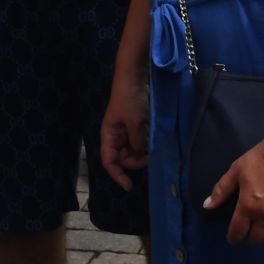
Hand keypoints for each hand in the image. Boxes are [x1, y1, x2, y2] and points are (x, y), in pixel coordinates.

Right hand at [100, 63, 150, 189]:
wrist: (134, 77)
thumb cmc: (130, 99)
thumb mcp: (135, 122)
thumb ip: (137, 141)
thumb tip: (141, 153)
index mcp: (109, 136)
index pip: (109, 162)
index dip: (118, 175)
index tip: (129, 186)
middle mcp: (116, 136)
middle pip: (124, 158)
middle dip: (136, 161)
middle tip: (151, 156)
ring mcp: (127, 130)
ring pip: (134, 150)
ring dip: (143, 152)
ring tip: (154, 147)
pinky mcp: (137, 124)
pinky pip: (141, 140)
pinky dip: (147, 143)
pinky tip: (155, 140)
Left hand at [205, 136, 263, 244]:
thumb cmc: (261, 158)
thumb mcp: (237, 170)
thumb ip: (221, 189)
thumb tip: (207, 206)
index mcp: (247, 206)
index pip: (237, 232)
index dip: (233, 238)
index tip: (234, 237)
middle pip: (256, 239)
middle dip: (251, 237)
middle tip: (251, 230)